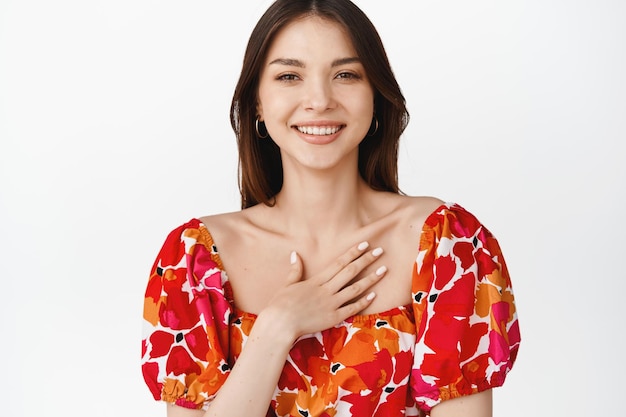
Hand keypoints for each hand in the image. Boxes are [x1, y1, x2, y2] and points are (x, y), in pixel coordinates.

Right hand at [261, 241, 386, 338]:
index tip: (365, 244)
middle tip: (380, 251)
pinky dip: (363, 302)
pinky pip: (352, 308)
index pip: (339, 263)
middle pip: (351, 272)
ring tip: (384, 270)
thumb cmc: (280, 304)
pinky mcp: (333, 318)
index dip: (353, 253)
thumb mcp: (287, 284)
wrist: (280, 324)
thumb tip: (295, 254)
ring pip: (355, 289)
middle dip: (366, 260)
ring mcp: (331, 304)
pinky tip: (374, 295)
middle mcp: (327, 290)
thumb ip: (295, 270)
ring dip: (371, 279)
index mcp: (316, 280)